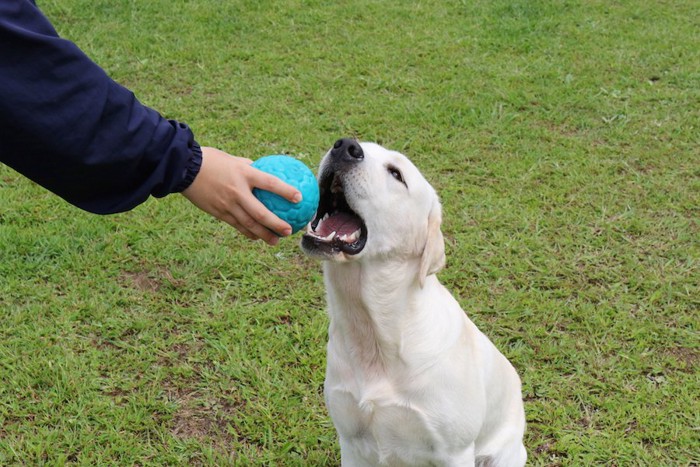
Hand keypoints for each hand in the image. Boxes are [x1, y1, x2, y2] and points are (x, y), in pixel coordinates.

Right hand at [181, 147, 301, 244]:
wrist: (183, 169)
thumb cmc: (209, 159)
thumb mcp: (233, 159)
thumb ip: (248, 166)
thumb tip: (263, 169)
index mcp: (244, 174)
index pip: (270, 183)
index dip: (286, 191)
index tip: (299, 198)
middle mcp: (237, 192)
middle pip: (261, 213)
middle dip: (277, 224)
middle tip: (290, 231)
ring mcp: (227, 204)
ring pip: (249, 224)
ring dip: (264, 235)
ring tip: (276, 241)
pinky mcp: (218, 212)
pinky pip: (236, 225)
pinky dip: (248, 233)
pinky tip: (256, 237)